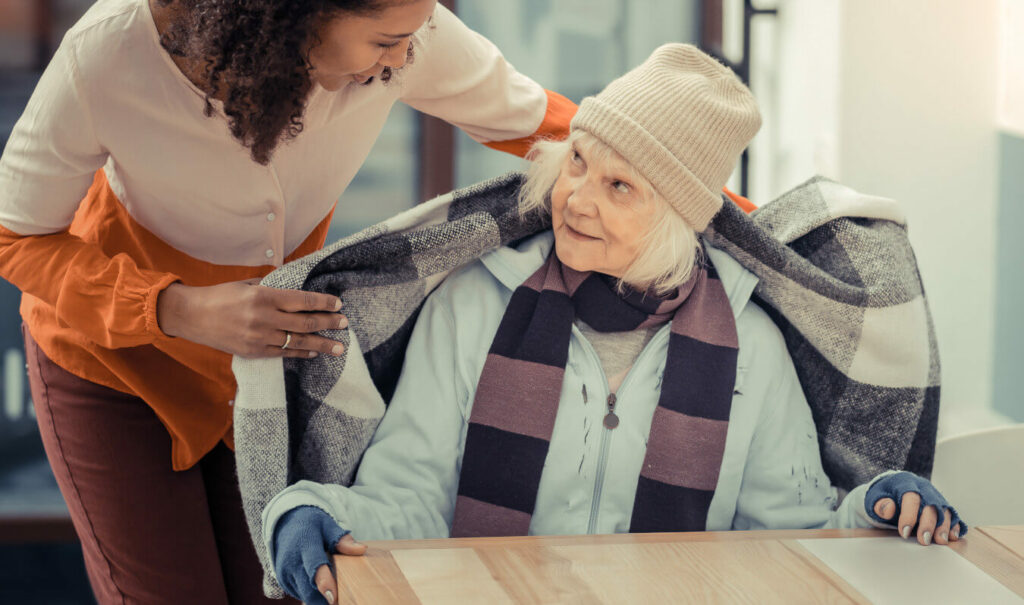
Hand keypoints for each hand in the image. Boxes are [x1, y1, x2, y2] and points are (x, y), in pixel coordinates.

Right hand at [156, 280, 347, 357]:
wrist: (191, 316)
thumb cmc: (220, 295)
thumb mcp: (247, 284)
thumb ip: (272, 288)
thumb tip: (296, 288)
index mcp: (263, 296)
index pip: (302, 300)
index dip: (324, 303)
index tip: (339, 304)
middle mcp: (263, 318)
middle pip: (305, 323)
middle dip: (329, 323)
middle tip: (345, 324)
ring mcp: (259, 337)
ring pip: (298, 342)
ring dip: (321, 345)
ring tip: (338, 347)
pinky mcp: (253, 352)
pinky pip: (283, 353)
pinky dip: (300, 353)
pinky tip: (312, 352)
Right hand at [273, 506, 367, 604]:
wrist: (285, 525)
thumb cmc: (312, 525)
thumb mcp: (328, 525)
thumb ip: (343, 540)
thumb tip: (362, 549)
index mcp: (305, 544)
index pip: (314, 566)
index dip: (324, 582)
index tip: (333, 598)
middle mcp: (292, 562)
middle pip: (309, 589)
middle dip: (327, 598)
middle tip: (345, 598)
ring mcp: (285, 574)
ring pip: (306, 595)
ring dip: (320, 597)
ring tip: (335, 590)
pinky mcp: (284, 583)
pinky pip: (301, 595)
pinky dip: (313, 594)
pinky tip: (323, 584)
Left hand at [865, 471, 966, 545]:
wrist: (894, 488)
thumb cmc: (885, 495)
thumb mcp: (875, 498)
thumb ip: (880, 504)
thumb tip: (888, 509)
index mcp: (906, 482)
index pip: (910, 497)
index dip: (909, 516)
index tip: (904, 533)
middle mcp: (924, 488)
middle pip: (931, 504)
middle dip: (929, 524)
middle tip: (924, 541)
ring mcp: (936, 495)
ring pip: (945, 510)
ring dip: (944, 526)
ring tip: (940, 541)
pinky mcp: (943, 505)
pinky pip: (953, 514)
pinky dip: (955, 525)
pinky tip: (953, 536)